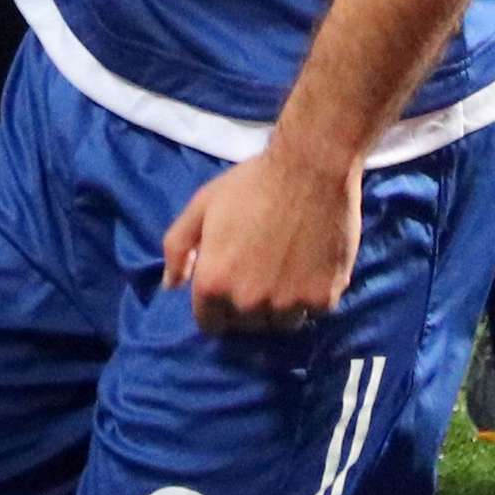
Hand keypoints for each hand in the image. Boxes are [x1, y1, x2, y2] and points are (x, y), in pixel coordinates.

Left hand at [160, 141, 361, 333]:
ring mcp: (288, 303)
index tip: (226, 290)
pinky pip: (311, 312)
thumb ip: (178, 248)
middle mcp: (248, 302)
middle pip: (244, 325)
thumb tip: (171, 286)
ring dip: (278, 307)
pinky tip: (308, 268)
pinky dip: (309, 297)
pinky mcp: (323, 299)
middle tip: (257, 273)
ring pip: (279, 324)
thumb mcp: (202, 206)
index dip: (215, 308)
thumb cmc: (251, 184)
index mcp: (214, 282)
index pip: (209, 323)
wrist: (311, 169)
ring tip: (283, 274)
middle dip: (245, 306)